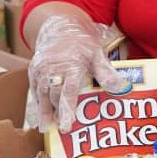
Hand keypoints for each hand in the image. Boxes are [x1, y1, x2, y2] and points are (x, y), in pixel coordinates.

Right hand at [25, 14, 130, 132]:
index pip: (68, 91)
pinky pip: (34, 90)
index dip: (67, 109)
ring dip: (44, 111)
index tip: (67, 124)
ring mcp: (41, 70)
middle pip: (54, 95)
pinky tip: (40, 116)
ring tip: (47, 127)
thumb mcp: (97, 54)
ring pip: (42, 94)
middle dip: (57, 113)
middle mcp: (53, 68)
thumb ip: (107, 73)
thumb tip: (123, 87)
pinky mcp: (33, 71)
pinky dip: (37, 103)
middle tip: (61, 130)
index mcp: (71, 65)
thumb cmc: (82, 43)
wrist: (60, 27)